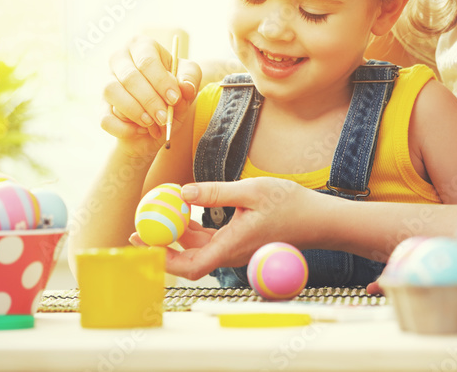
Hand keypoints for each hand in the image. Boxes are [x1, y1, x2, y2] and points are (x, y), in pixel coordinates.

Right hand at [101, 35, 201, 142]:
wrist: (160, 121)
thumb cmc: (173, 93)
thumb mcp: (187, 83)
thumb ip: (190, 80)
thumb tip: (186, 87)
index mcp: (142, 47)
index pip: (147, 60)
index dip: (161, 81)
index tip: (174, 99)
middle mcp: (120, 59)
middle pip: (129, 76)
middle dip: (150, 100)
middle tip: (164, 116)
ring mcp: (106, 82)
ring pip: (111, 91)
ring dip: (135, 111)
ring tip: (152, 123)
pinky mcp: (101, 107)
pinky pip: (105, 117)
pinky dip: (124, 128)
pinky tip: (141, 130)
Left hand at [160, 178, 325, 280]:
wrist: (318, 219)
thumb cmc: (291, 205)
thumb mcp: (252, 190)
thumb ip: (216, 192)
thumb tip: (183, 191)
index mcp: (233, 245)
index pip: (191, 266)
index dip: (163, 258)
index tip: (144, 241)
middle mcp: (232, 253)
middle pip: (188, 260)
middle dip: (161, 247)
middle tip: (138, 229)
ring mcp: (236, 249)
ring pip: (198, 249)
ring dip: (176, 235)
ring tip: (158, 212)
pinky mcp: (240, 241)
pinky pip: (210, 241)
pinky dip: (193, 229)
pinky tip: (185, 209)